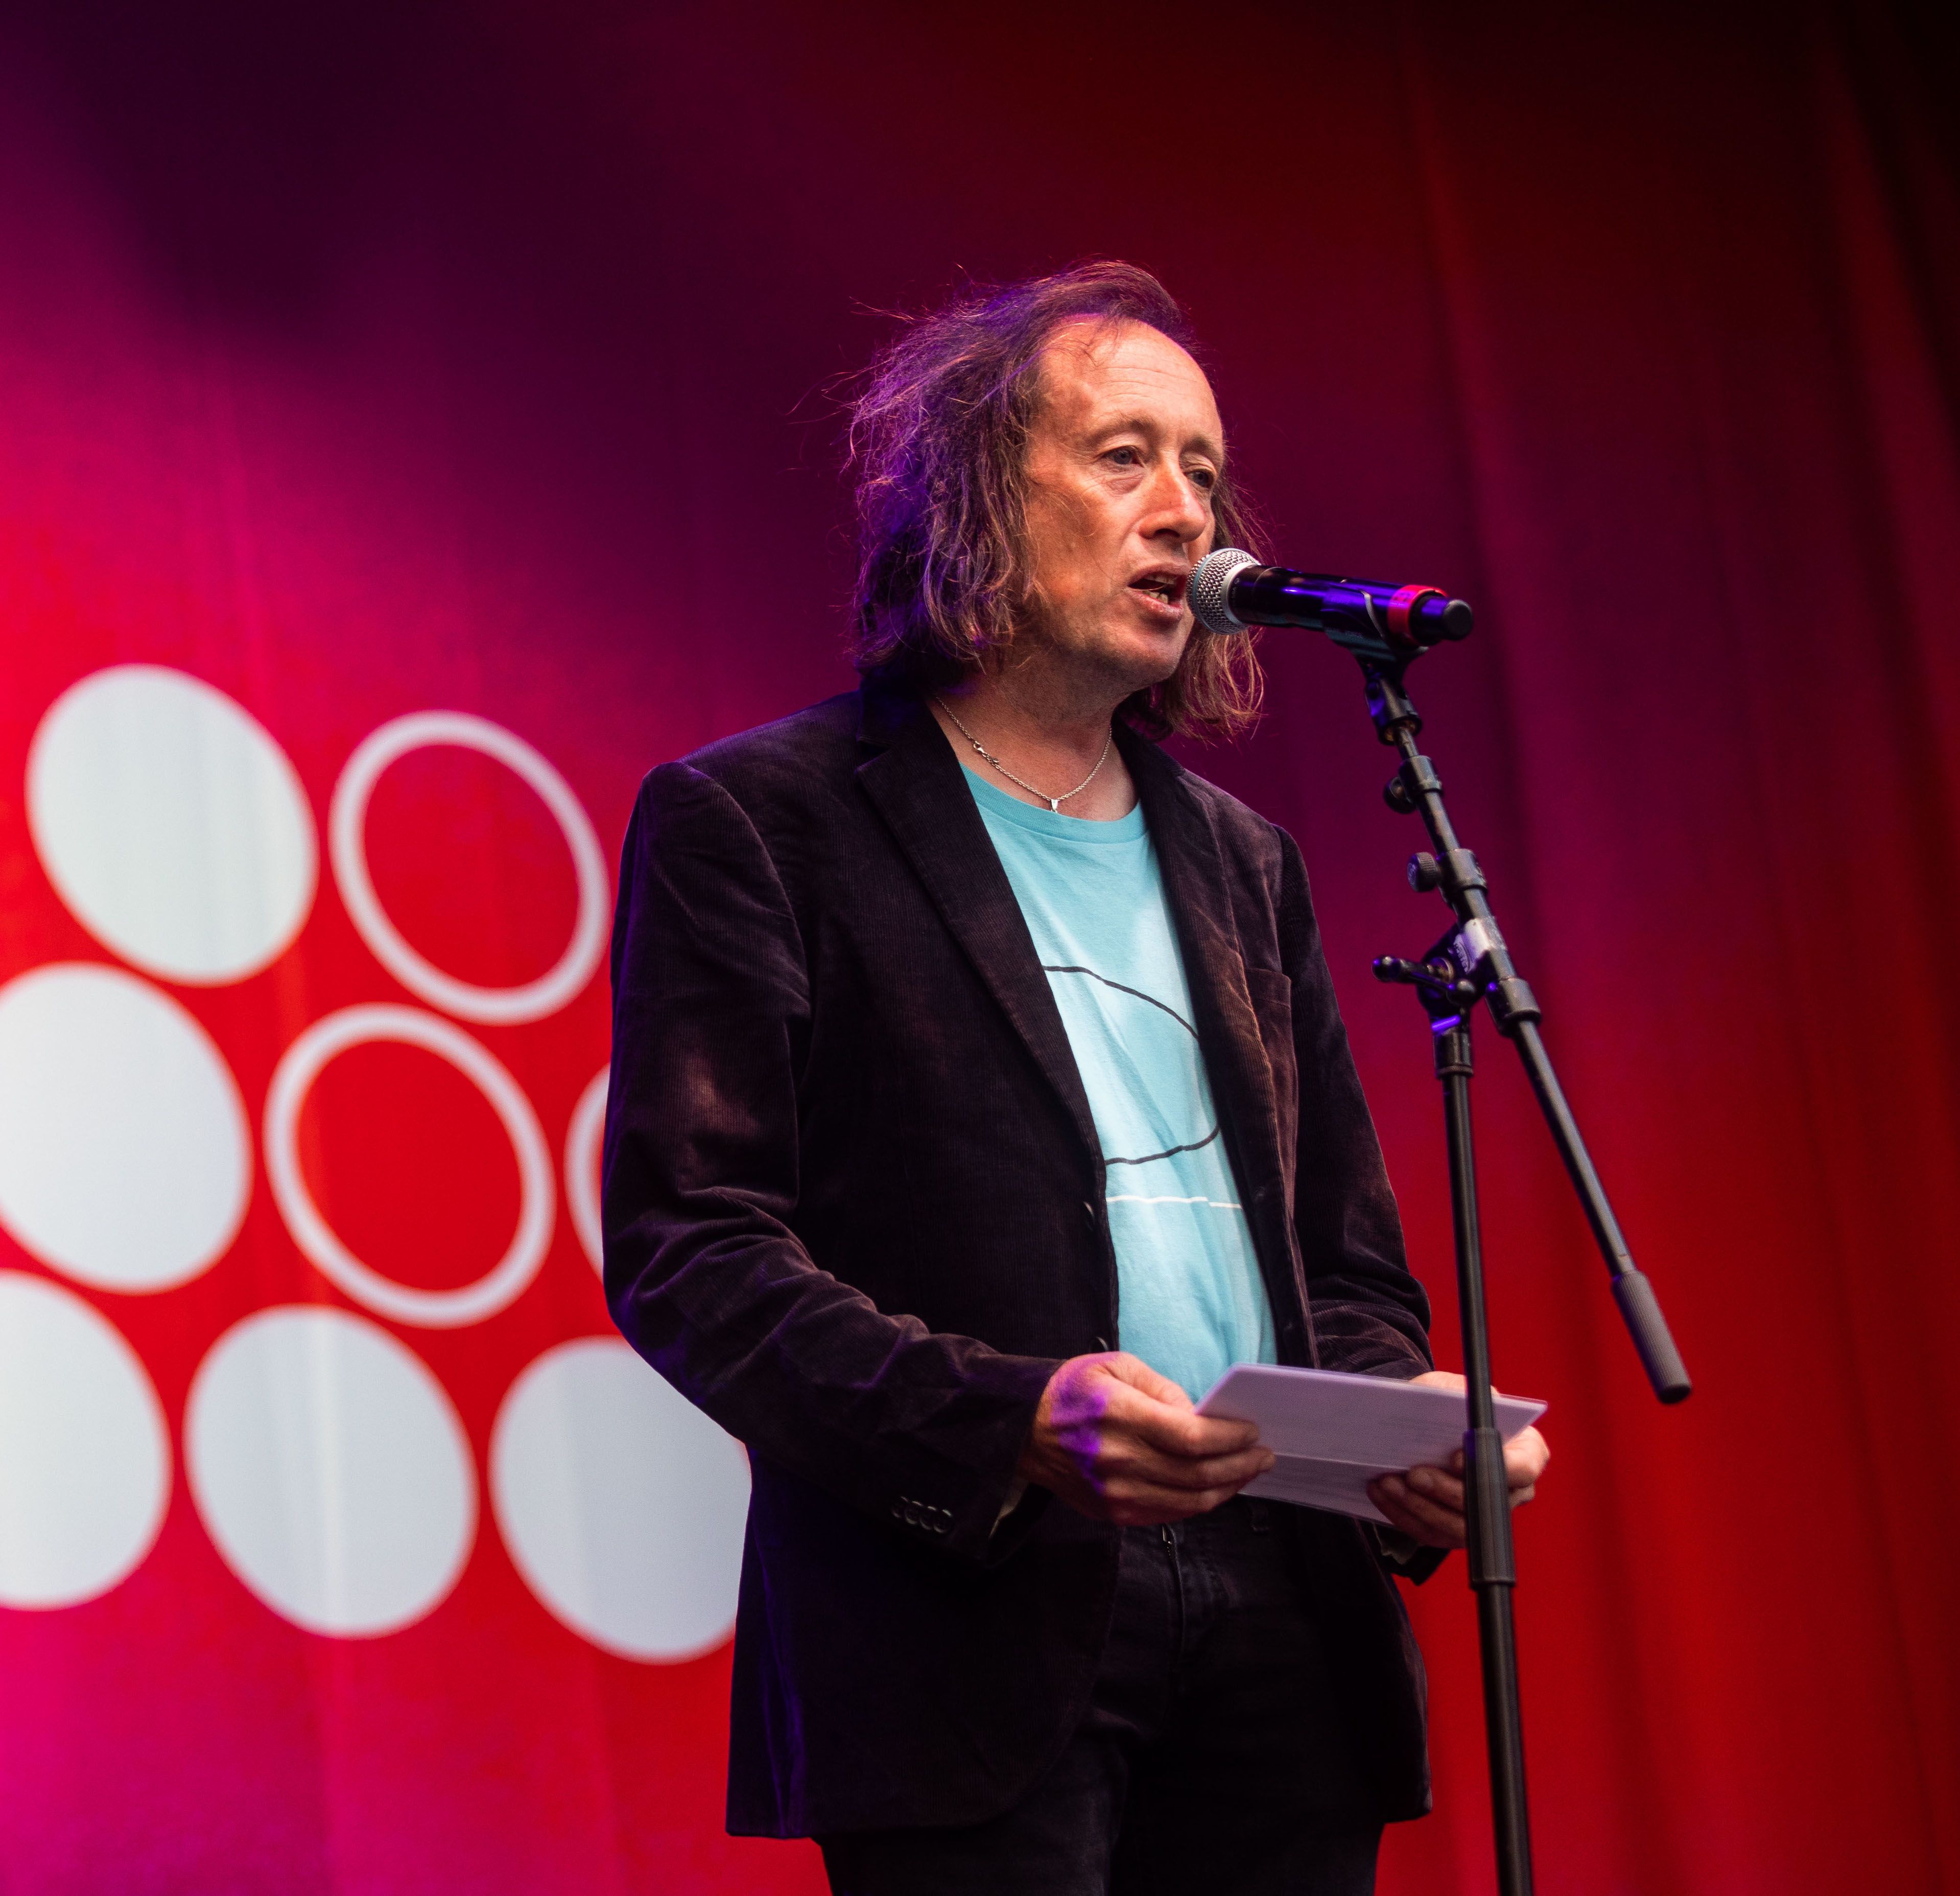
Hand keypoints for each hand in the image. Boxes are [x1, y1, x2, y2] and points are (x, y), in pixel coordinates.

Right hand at [1018, 1352, 1275, 1526]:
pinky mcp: (1112, 1513)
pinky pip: (1168, 1515)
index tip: (1251, 1432)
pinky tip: (1215, 1489)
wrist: (1023, 1430)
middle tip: (1263, 1455)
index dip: (1229, 1438)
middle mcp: (1118, 1460)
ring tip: (1248, 1473)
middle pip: (1196, 1474)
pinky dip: (1198, 1504)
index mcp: (1119, 1416)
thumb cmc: (1073, 1391)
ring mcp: (1114, 1493)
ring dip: (1226, 1489)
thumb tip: (1200, 1417)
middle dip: (1239, 1466)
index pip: (1190, 1437)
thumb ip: (1163, 1390)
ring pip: (1188, 1501)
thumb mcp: (1117, 1366)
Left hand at [1367, 1369, 1549, 1548]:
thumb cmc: (1446, 1404)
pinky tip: (1381, 1491)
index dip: (1491, 1467)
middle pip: (1485, 1504)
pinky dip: (1402, 1512)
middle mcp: (1512, 1490)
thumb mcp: (1451, 1388)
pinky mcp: (1454, 1530)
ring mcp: (1484, 1515)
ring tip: (1387, 1481)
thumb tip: (1449, 1402)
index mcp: (1525, 1451)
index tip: (1455, 1457)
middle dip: (1444, 1490)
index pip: (1522, 1469)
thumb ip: (1456, 1394)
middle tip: (1413, 1473)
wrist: (1424, 1424)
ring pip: (1456, 1526)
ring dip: (1417, 1505)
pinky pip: (1430, 1532)